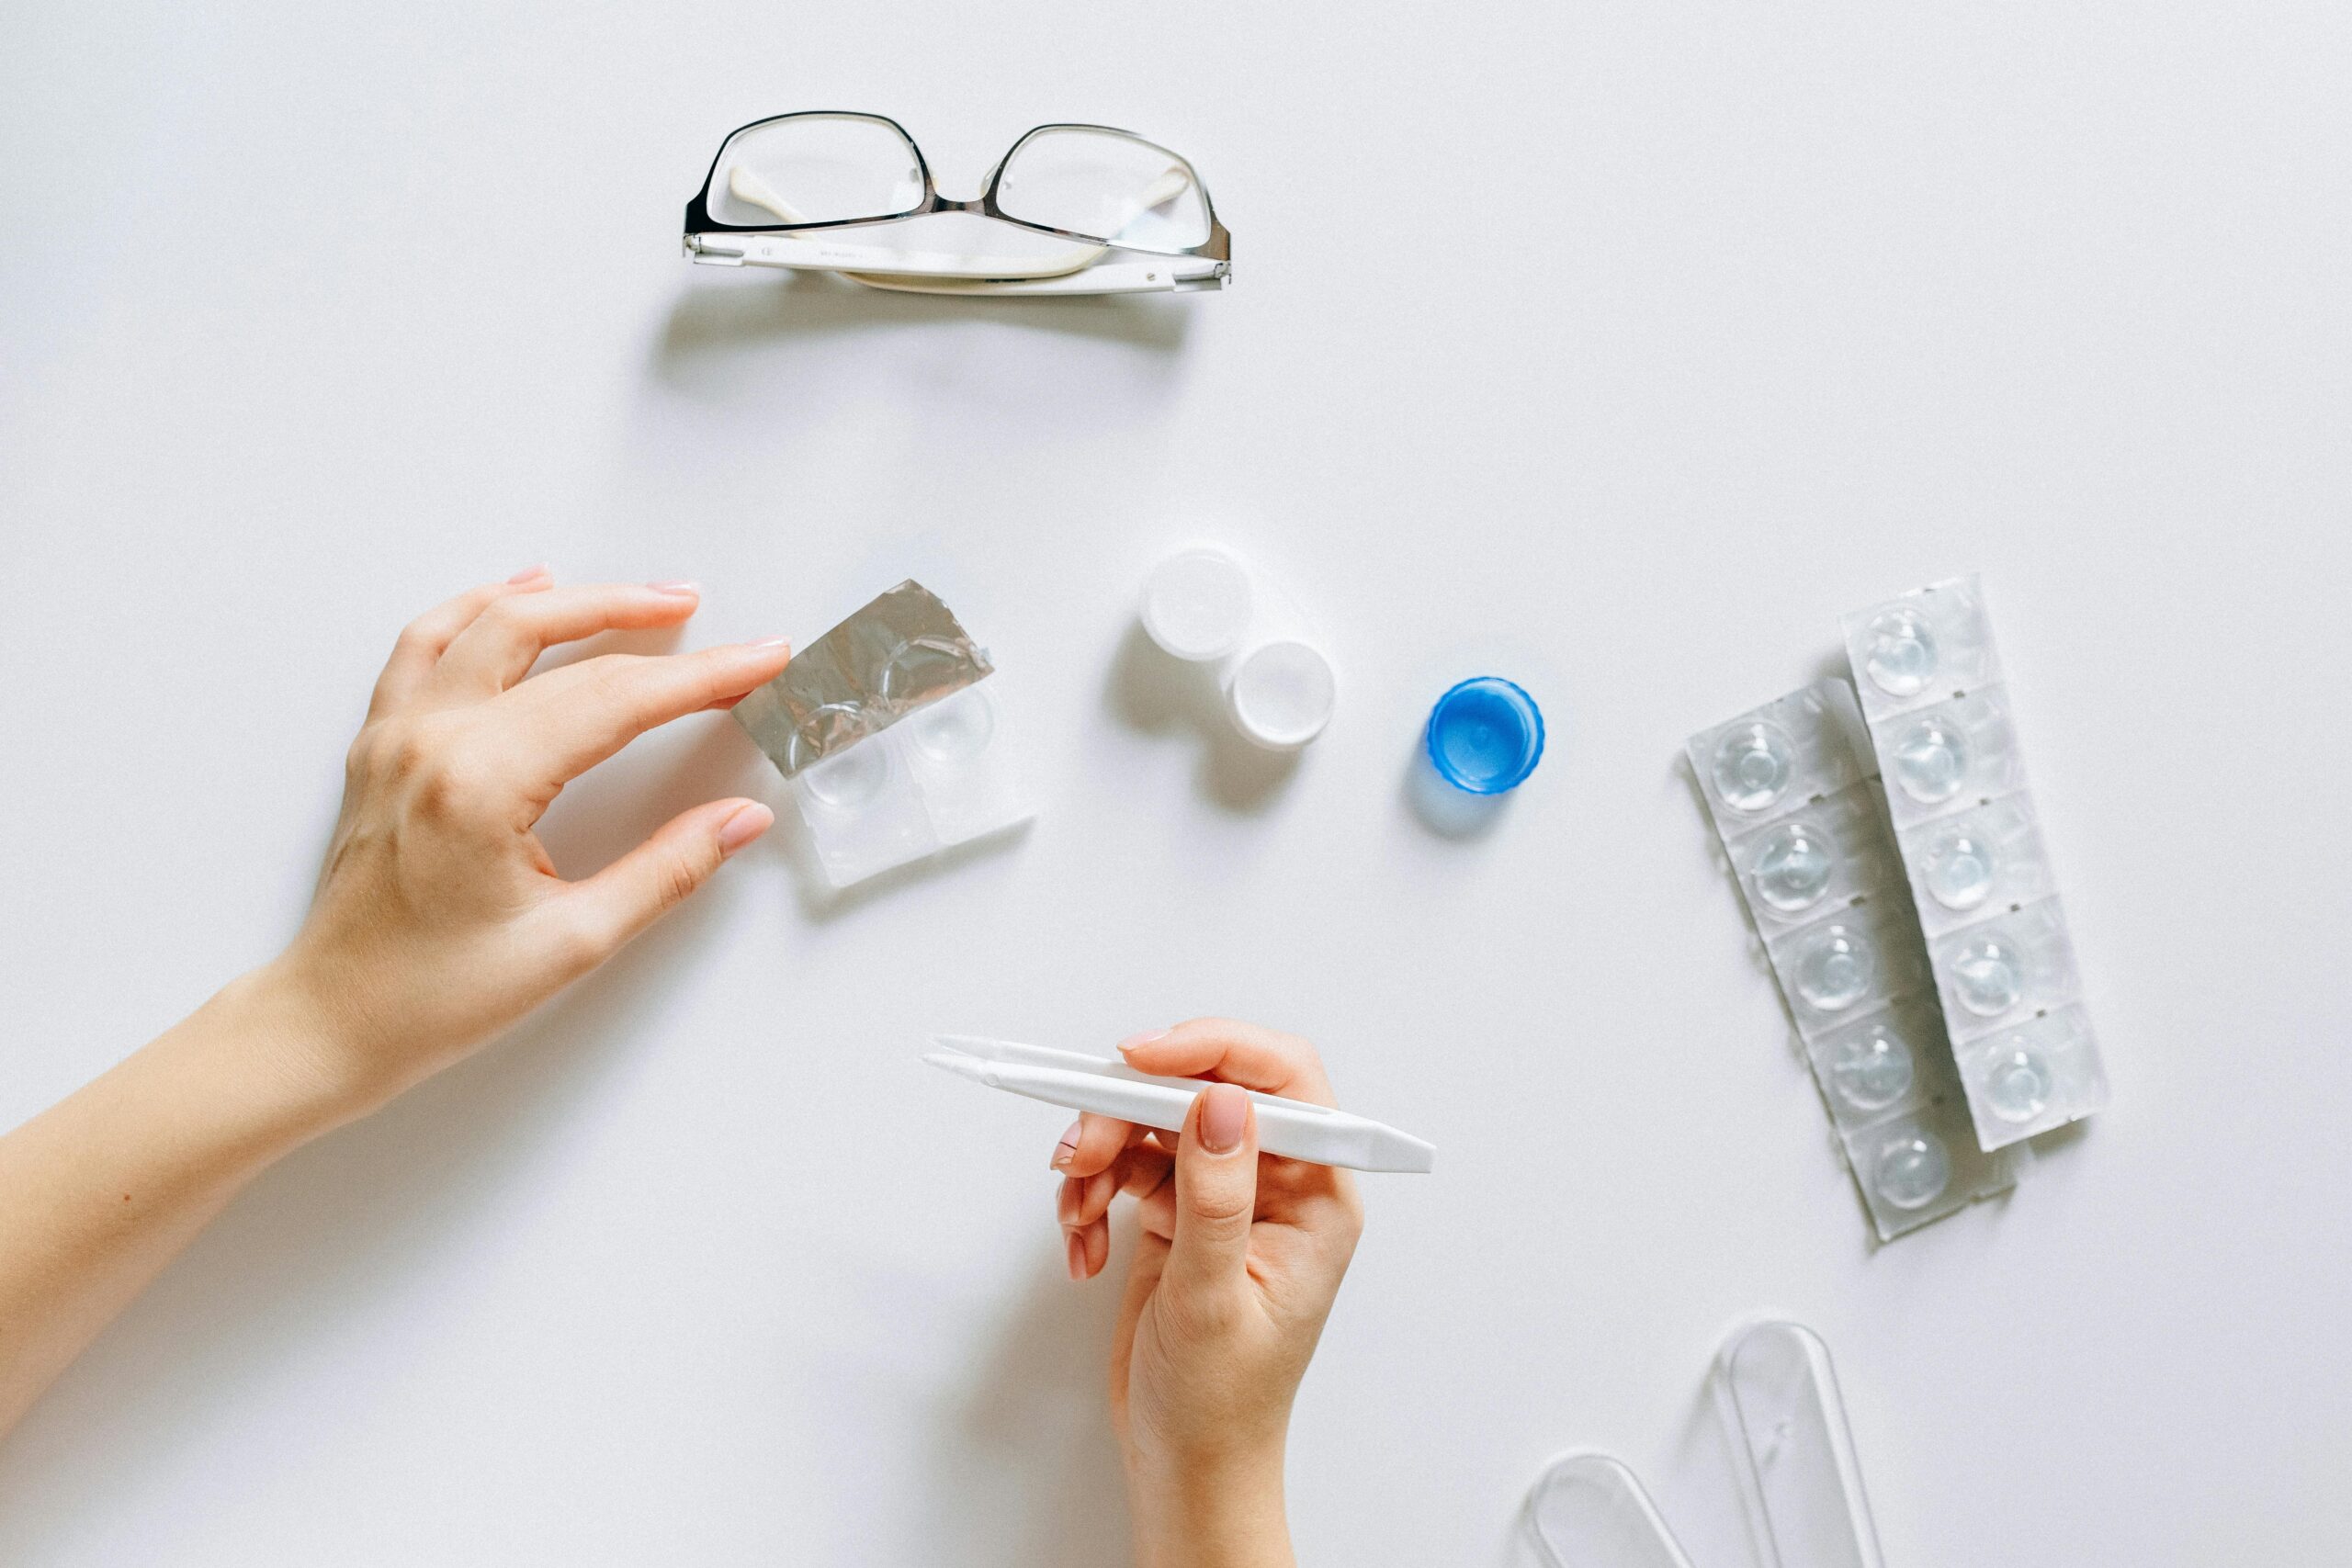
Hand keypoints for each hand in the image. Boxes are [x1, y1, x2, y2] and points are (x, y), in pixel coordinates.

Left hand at [260, 569, 792, 1118]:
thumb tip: (740, 820)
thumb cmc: (435, 998)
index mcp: (480, 785)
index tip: (759, 661)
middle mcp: (431, 741)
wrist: (329, 1023)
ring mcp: (396, 734)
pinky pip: (426, 642)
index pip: (614, 702)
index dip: (700, 678)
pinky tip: (523, 592)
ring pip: (488, 623)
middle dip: (646, 624)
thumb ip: (666, 871)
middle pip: (557, 647)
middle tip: (716, 623)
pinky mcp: (379, 743)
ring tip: (640, 597)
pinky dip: (480, 606)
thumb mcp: (572, 944)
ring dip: (571, 600)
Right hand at [1052, 1020, 1364, 1567]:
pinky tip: (1081, 1245)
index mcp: (1317, 1196)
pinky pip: (1127, 1166)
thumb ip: (1218, 1198)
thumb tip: (1223, 1104)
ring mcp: (1224, 1196)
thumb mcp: (1214, 1301)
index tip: (1141, 1058)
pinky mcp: (1179, 1213)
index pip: (1282, 1080)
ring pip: (1154, 1124)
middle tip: (1081, 1150)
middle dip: (1130, 1112)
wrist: (1184, 1463)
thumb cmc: (1222, 1404)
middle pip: (1202, 1093)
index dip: (1213, 1050)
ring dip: (1100, 1155)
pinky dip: (1090, 1194)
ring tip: (1075, 1212)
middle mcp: (1276, 1184)